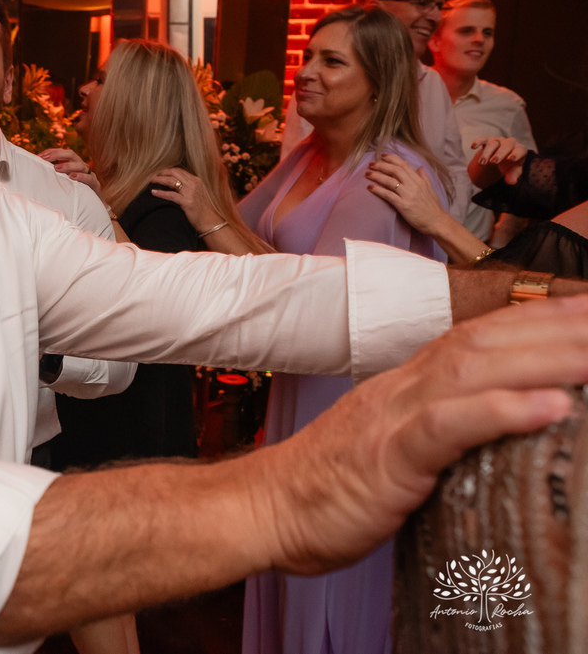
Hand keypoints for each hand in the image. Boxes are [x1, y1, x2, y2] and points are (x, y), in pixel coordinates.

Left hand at [39, 148, 101, 197]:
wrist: (92, 205)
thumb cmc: (75, 193)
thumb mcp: (63, 183)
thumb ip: (54, 177)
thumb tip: (35, 173)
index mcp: (73, 164)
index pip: (62, 153)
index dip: (51, 152)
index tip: (38, 156)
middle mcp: (80, 166)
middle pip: (71, 154)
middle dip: (57, 154)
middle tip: (45, 158)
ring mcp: (89, 174)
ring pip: (80, 165)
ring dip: (67, 165)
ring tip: (56, 168)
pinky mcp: (94, 184)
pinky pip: (89, 178)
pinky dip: (81, 176)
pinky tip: (72, 176)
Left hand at [148, 168, 221, 229]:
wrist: (211, 221)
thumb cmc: (202, 210)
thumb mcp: (196, 194)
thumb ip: (186, 188)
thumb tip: (171, 185)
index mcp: (196, 180)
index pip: (179, 170)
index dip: (166, 170)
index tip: (157, 172)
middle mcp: (194, 184)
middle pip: (174, 172)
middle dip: (161, 172)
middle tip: (150, 174)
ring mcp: (191, 192)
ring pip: (171, 181)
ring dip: (159, 179)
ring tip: (149, 181)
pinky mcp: (187, 202)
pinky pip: (171, 195)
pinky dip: (161, 193)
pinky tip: (153, 192)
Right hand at [265, 297, 587, 574]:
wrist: (264, 508)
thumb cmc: (328, 490)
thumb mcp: (391, 450)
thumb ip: (436, 432)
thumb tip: (488, 432)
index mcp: (404, 387)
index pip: (475, 337)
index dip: (534, 320)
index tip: (585, 311)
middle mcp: (401, 389)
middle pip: (485, 341)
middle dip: (555, 327)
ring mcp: (392, 418)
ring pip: (473, 370)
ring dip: (546, 356)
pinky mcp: (388, 457)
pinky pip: (447, 425)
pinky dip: (502, 410)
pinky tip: (552, 406)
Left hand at [365, 155, 448, 235]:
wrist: (437, 222)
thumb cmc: (433, 207)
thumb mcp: (430, 189)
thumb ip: (424, 177)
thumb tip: (420, 167)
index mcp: (419, 180)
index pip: (404, 165)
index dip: (392, 159)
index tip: (382, 156)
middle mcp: (413, 185)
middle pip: (395, 170)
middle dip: (381, 165)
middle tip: (370, 164)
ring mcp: (408, 195)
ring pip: (390, 181)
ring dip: (377, 176)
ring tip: (367, 174)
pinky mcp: (403, 205)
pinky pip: (388, 195)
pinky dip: (378, 190)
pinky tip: (370, 187)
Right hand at [469, 136, 527, 186]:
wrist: (501, 158)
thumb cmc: (509, 165)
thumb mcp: (512, 171)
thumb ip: (513, 175)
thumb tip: (511, 182)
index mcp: (519, 149)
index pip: (520, 150)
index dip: (516, 153)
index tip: (511, 159)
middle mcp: (510, 143)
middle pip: (506, 145)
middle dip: (499, 153)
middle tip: (493, 162)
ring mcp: (499, 141)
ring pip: (493, 143)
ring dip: (487, 153)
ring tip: (482, 163)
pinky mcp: (488, 140)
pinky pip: (483, 139)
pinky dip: (478, 141)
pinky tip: (473, 146)